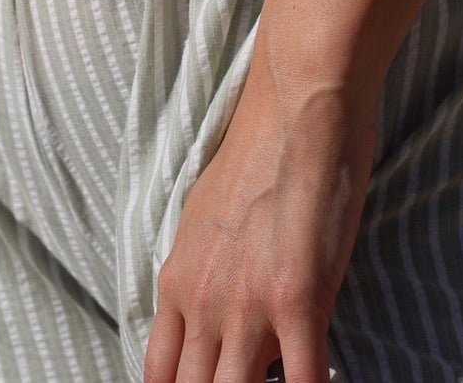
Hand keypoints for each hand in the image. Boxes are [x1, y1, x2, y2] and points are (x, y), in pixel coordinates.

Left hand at [144, 28, 375, 382]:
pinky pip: (304, 382)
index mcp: (177, 283)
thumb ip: (201, 273)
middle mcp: (203, 303)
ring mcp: (248, 306)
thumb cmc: (258, 153)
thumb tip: (211, 315)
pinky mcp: (298, 299)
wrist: (295, 108)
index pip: (158, 376)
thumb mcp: (204, 216)